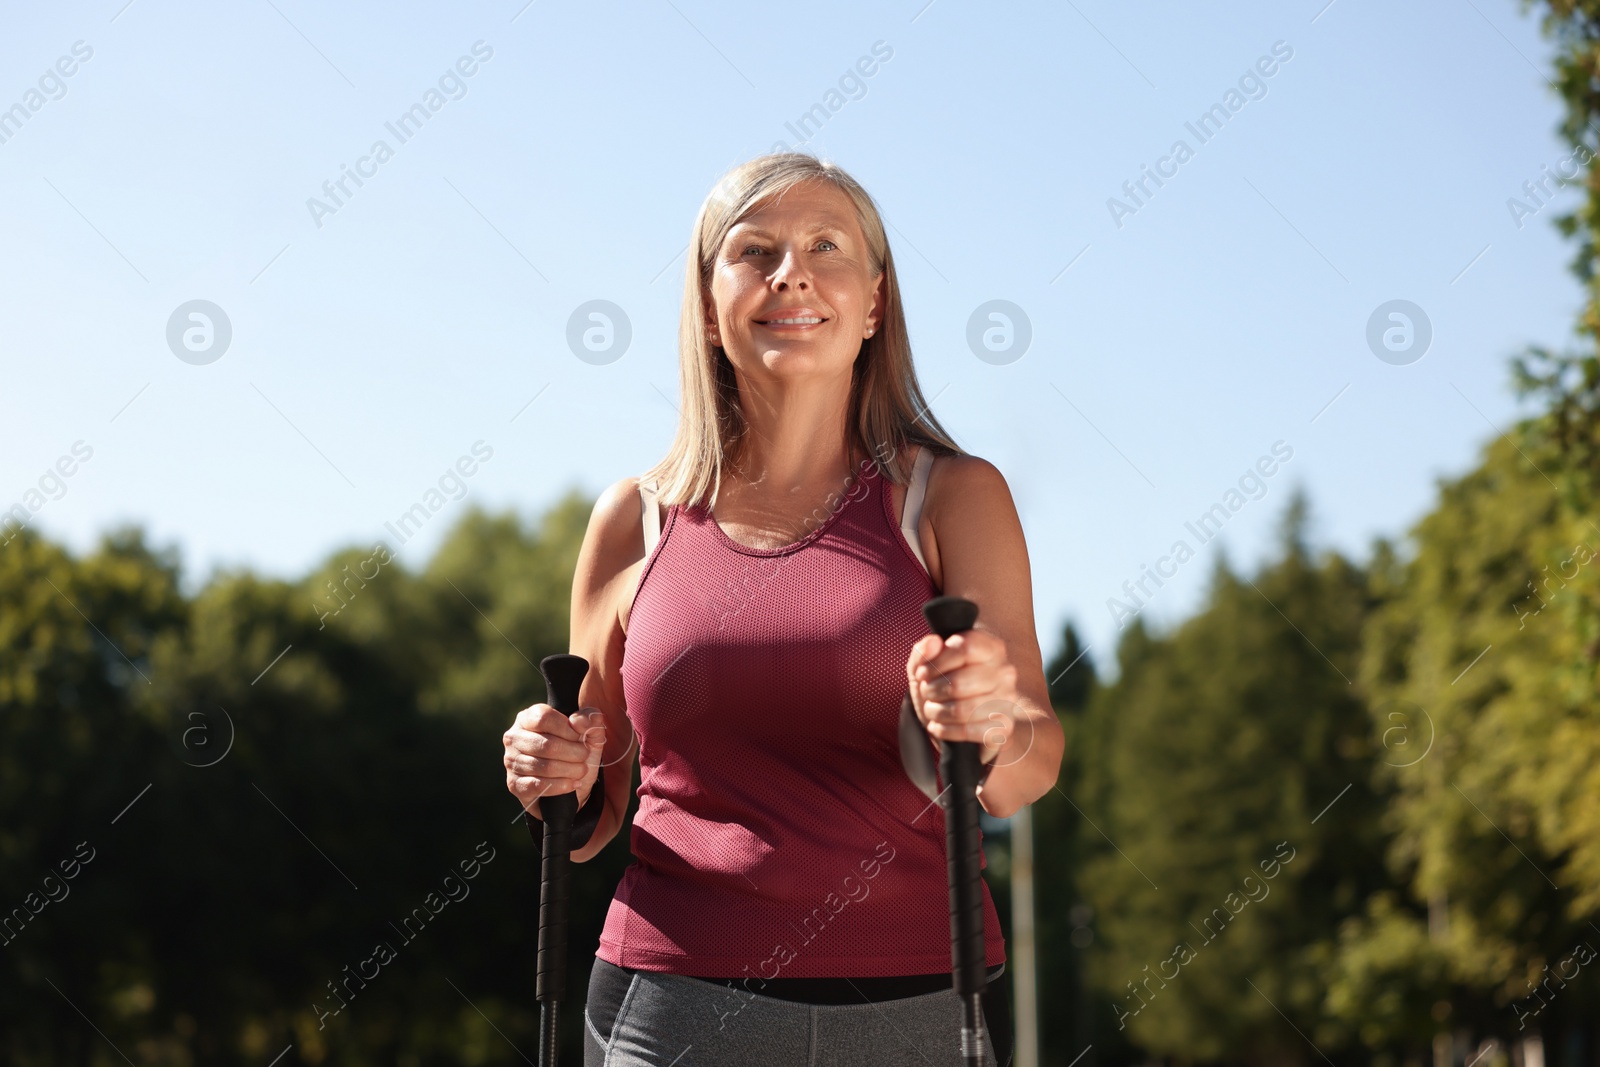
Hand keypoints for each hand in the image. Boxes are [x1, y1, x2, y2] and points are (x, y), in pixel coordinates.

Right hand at [503, 704, 605, 817]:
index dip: (567, 729)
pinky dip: (560, 785)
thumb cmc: (577, 750)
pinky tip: (572, 784)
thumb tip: (578, 721)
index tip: (580, 737)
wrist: (572, 784)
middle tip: (584, 756)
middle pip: (546, 744)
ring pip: (543, 766)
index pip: (544, 718)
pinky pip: (537, 785)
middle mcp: (514, 737)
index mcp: (529, 717)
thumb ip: (589, 718)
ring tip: (581, 770)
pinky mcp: (514, 784)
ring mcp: (511, 761)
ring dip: (569, 770)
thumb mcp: (589, 732)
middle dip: (573, 752)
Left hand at [906, 627, 1020, 764]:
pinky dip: (946, 730)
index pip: (965, 648)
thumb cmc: (943, 687)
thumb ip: (924, 650)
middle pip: (959, 682)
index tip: (923, 673)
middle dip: (933, 691)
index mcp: (990, 648)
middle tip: (928, 693)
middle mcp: (1005, 671)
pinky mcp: (1004, 727)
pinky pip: (968, 731)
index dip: (937, 663)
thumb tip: (933, 642)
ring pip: (962, 710)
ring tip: (932, 710)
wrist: (956, 724)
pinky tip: (940, 726)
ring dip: (937, 712)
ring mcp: (1007, 700)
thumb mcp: (926, 665)